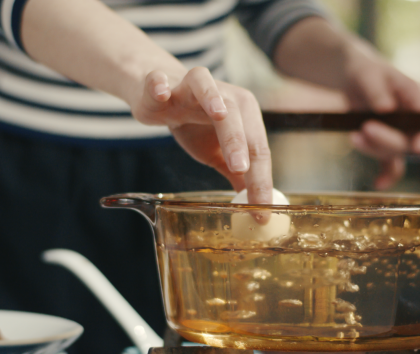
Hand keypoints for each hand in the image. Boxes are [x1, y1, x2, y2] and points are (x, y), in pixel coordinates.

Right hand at [130, 68, 271, 203]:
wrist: (159, 97)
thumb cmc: (194, 125)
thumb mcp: (217, 153)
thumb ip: (237, 174)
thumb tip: (256, 204)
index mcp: (244, 114)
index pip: (256, 148)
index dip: (259, 178)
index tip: (260, 206)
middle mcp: (224, 95)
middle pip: (236, 118)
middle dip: (239, 143)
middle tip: (240, 169)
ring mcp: (193, 86)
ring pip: (207, 90)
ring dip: (213, 100)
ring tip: (218, 114)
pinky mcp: (162, 83)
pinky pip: (160, 80)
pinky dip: (160, 84)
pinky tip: (161, 92)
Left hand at [343, 40, 419, 189]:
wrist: (353, 77)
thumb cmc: (364, 71)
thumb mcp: (368, 74)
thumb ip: (377, 91)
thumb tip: (386, 109)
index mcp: (418, 97)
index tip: (416, 146)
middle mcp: (414, 118)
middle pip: (410, 141)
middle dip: (387, 139)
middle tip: (364, 128)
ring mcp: (401, 133)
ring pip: (395, 153)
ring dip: (374, 149)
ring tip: (354, 135)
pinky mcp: (387, 143)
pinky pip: (391, 164)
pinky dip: (386, 175)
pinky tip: (379, 184)